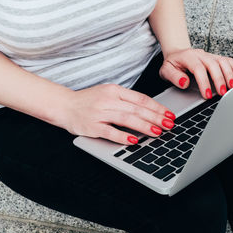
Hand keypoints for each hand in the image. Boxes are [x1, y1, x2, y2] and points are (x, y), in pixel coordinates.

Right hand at [58, 84, 175, 144]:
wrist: (63, 105)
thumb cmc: (89, 100)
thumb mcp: (109, 93)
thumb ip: (127, 100)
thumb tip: (150, 110)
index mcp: (115, 90)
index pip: (141, 99)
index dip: (157, 107)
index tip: (169, 114)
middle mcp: (108, 100)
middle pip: (137, 109)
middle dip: (156, 117)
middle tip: (169, 124)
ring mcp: (99, 113)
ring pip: (126, 119)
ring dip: (144, 126)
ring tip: (157, 132)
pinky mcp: (91, 126)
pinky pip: (110, 132)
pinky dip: (123, 137)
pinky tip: (134, 141)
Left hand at [159, 48, 232, 98]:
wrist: (177, 54)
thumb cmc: (173, 64)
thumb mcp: (166, 71)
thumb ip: (174, 77)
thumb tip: (185, 82)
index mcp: (188, 56)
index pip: (198, 68)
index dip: (204, 82)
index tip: (207, 95)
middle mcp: (201, 54)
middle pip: (214, 64)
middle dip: (220, 79)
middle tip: (222, 93)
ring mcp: (210, 55)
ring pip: (223, 61)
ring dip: (229, 74)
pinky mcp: (216, 58)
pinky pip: (228, 61)